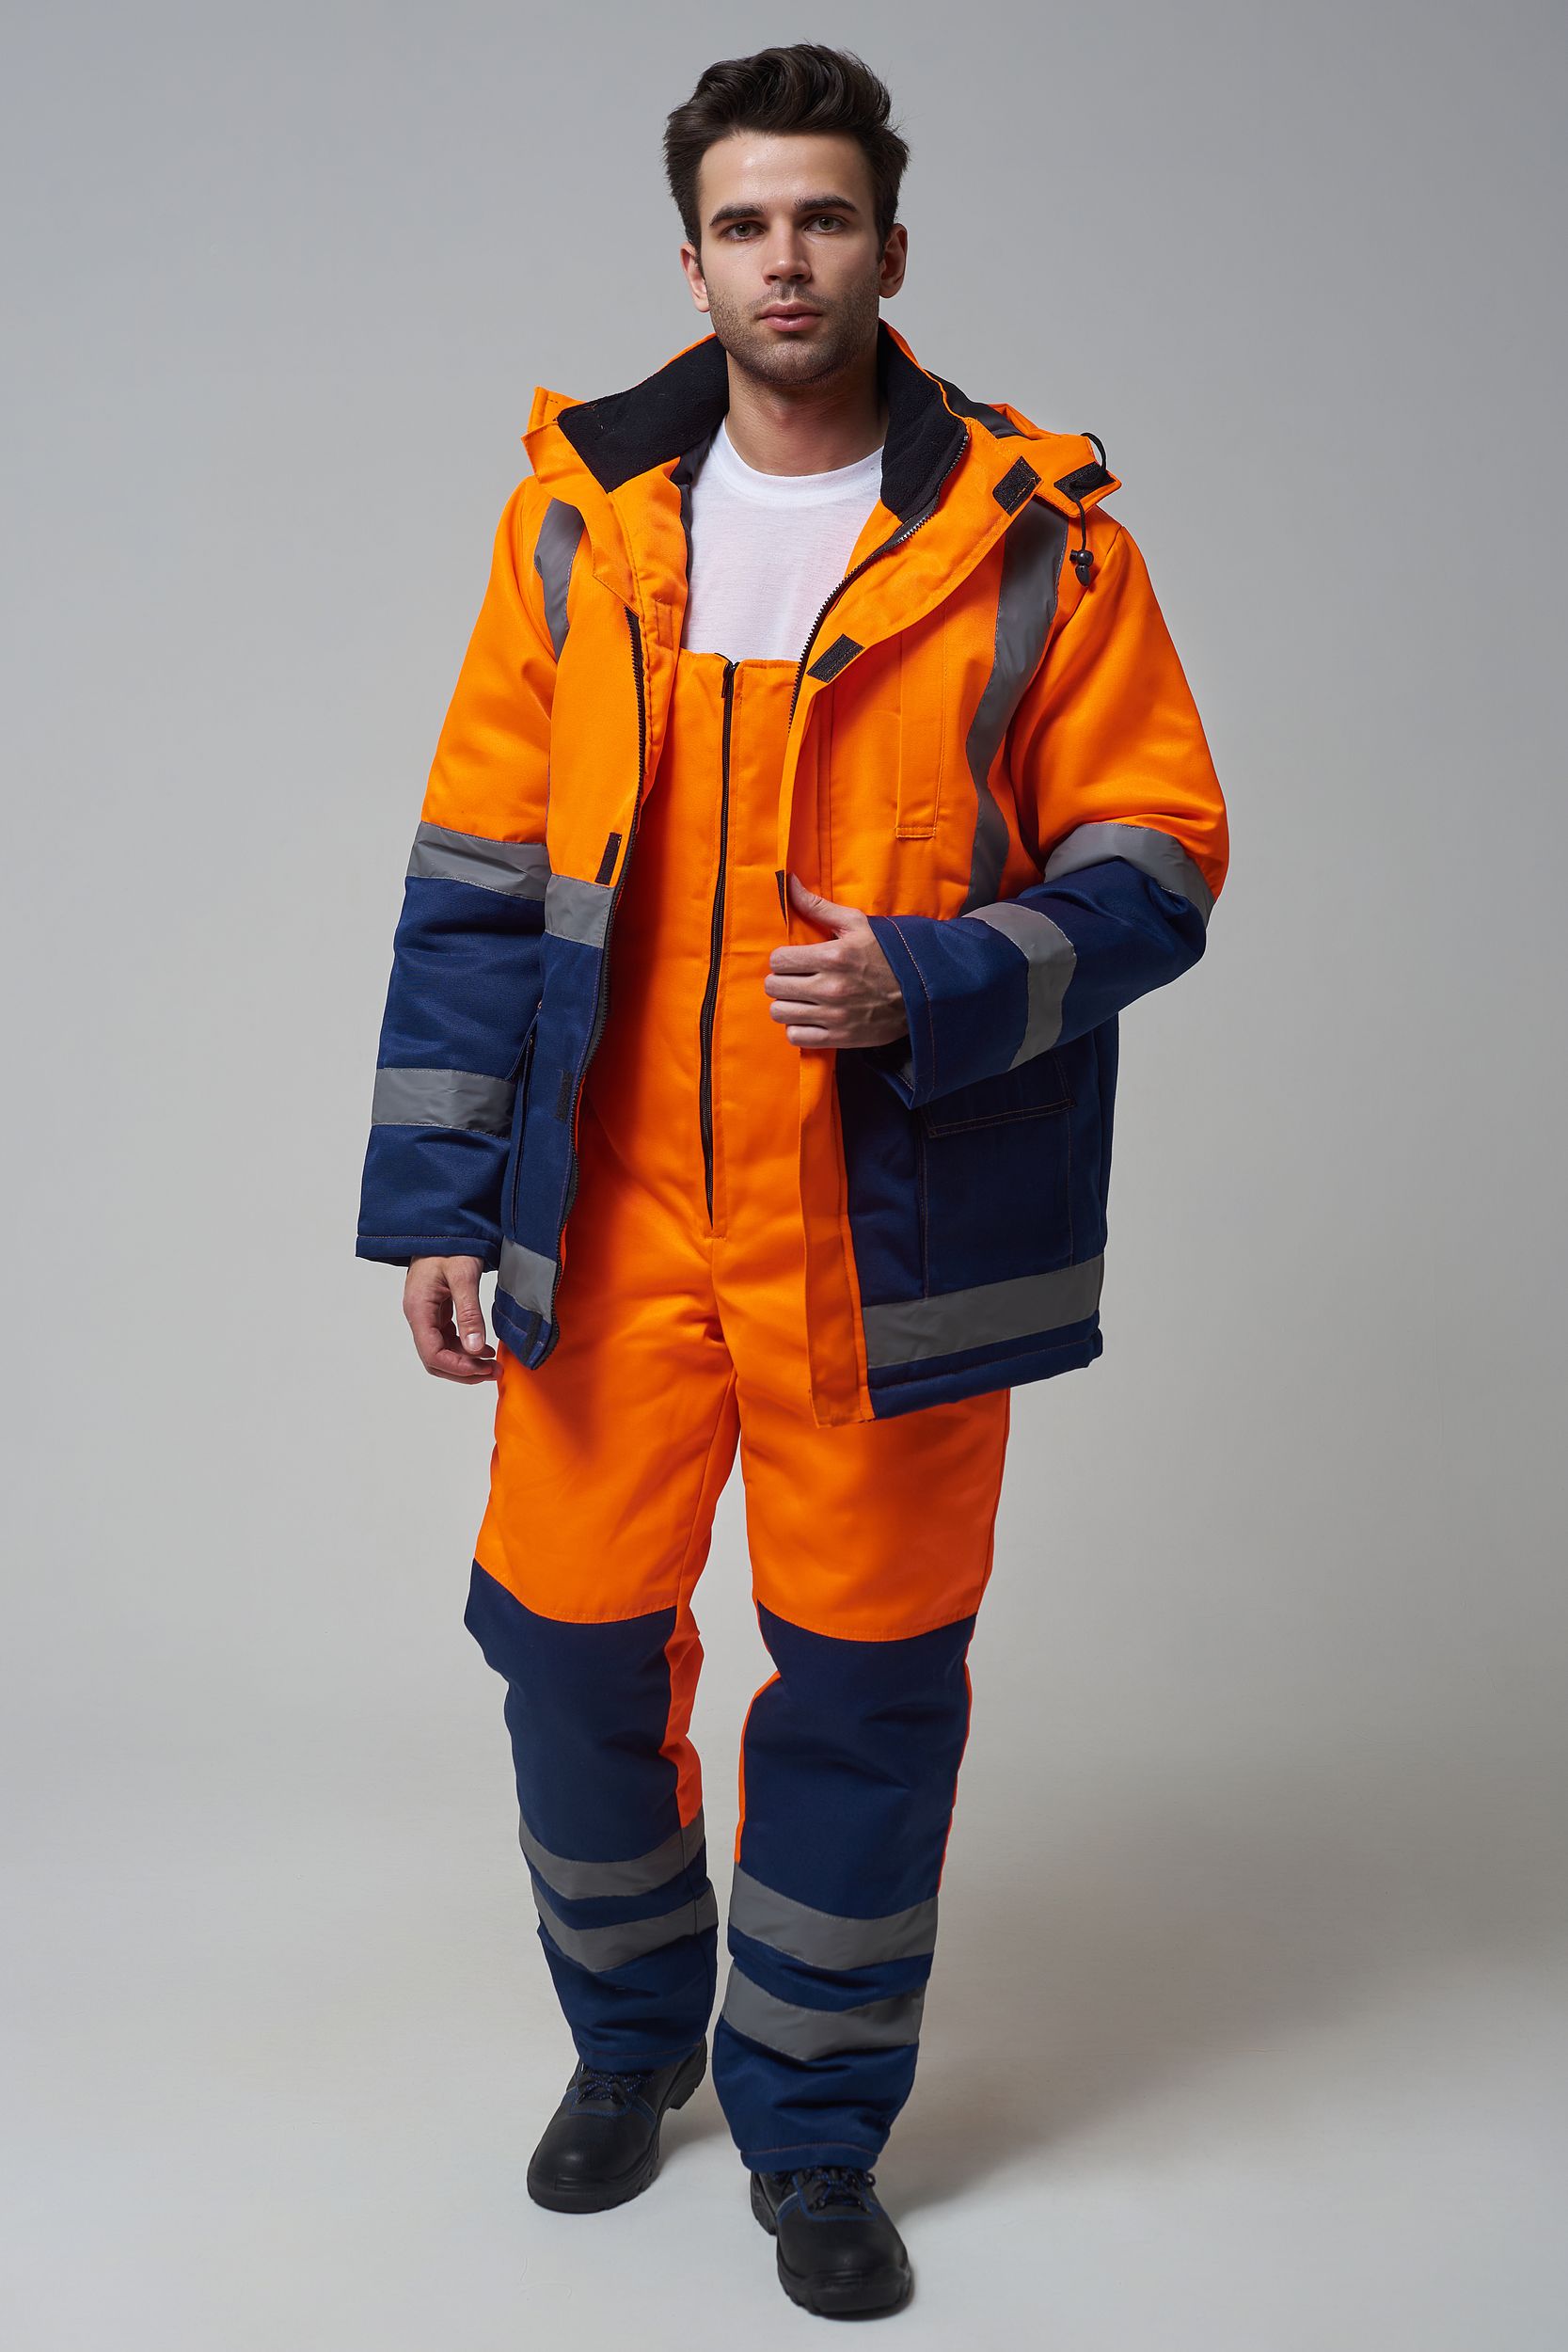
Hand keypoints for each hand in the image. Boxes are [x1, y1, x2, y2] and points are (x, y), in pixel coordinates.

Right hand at [403, 1255, 497, 1382]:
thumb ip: (469, 1312)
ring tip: (493, 1365)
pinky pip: (447, 1339)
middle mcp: (418, 1316)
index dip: (457, 1367)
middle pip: (435, 1359)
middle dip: (463, 1371)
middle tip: (493, 1372)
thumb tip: (476, 1348)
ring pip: (442, 1351)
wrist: (443, 1226)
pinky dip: (465, 1348)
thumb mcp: (463, 1276)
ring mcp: (426, 1314)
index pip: (432, 1353)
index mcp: (419, 1309)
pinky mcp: (436, 1311)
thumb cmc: (451, 1244)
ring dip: (466, 1362)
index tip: (483, 1370)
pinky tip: (484, 1349)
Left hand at [764, 873, 909, 1050]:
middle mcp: (830, 987)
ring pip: (780, 1012)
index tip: (794, 960)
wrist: (921, 992)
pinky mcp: (839, 1037)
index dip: (782, 959)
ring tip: (800, 999)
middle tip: (796, 979)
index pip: (778, 960)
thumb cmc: (886, 953)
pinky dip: (797, 1028)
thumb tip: (788, 882)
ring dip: (786, 1004)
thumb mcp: (857, 924)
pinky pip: (796, 1037)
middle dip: (782, 980)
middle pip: (774, 986)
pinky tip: (809, 1018)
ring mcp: (834, 1015)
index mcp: (832, 956)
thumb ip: (819, 907)